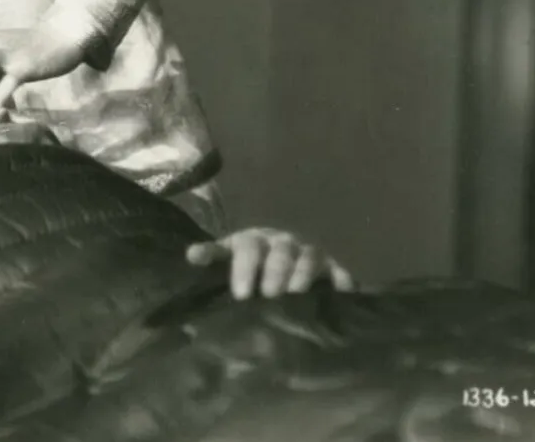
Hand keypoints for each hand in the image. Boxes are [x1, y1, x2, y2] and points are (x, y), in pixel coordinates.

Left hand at [187, 227, 354, 299]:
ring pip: (308, 255)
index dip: (244, 268)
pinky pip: (338, 269)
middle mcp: (283, 242)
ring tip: (297, 292)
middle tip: (270, 294)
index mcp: (255, 240)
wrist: (278, 252)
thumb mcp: (229, 255)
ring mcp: (307, 251)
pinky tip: (345, 290)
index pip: (248, 247)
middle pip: (281, 251)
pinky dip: (342, 277)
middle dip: (275, 271)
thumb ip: (213, 255)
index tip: (241, 294)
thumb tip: (190, 256)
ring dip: (304, 271)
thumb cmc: (248, 260)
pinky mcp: (329, 265)